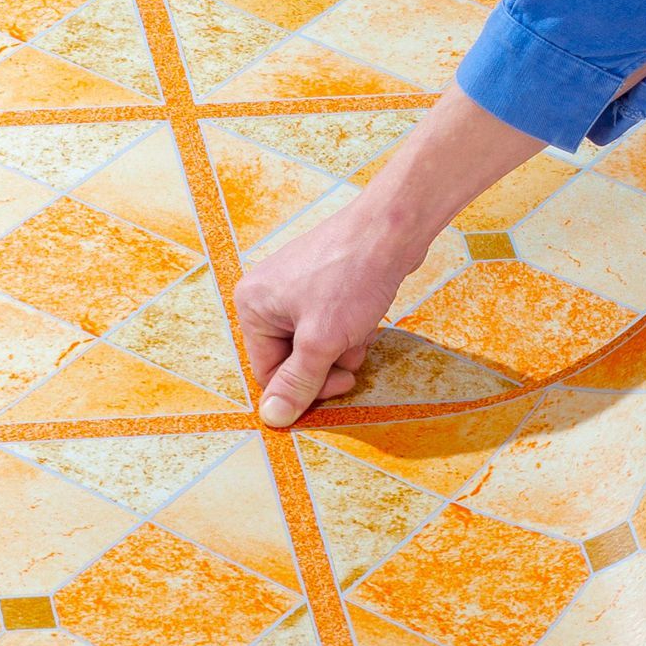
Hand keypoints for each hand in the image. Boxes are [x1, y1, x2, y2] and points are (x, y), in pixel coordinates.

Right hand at [232, 83, 550, 426]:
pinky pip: (329, 324)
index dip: (304, 388)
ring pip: (315, 345)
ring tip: (361, 329)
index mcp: (252, 306)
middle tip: (352, 357)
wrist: (392, 227)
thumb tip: (272, 418)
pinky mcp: (322, 282)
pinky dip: (349, 329)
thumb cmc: (353, 277)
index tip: (340, 386)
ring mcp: (295, 287)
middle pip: (292, 360)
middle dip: (327, 363)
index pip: (268, 371)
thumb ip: (297, 382)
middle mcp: (266, 295)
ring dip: (342, 348)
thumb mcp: (322, 341)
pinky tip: (367, 315)